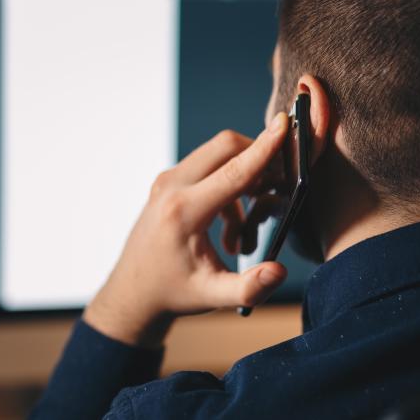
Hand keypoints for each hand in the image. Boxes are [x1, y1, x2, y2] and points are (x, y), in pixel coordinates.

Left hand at [83, 113, 289, 347]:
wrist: (133, 291)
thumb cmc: (172, 292)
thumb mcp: (212, 296)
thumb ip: (250, 287)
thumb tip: (280, 271)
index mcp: (183, 212)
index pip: (234, 171)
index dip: (264, 148)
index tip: (286, 123)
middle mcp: (171, 187)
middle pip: (225, 147)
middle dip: (259, 158)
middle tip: (277, 190)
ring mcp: (167, 180)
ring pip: (218, 155)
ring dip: (243, 181)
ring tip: (243, 234)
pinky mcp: (168, 182)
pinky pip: (208, 168)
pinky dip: (228, 189)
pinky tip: (228, 230)